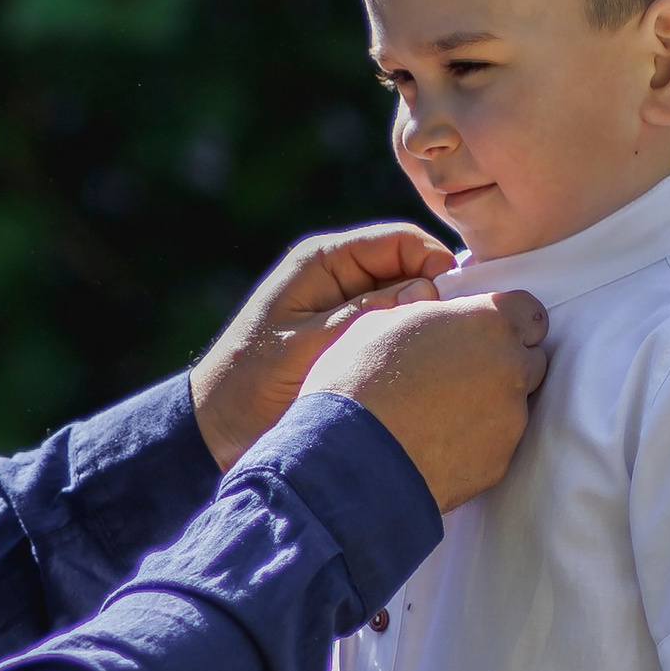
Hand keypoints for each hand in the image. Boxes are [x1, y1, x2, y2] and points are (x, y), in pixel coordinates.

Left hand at [190, 224, 455, 469]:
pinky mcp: (351, 340)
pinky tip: (422, 368)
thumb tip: (427, 292)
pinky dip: (410, 345)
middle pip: (412, 270)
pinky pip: (393, 331)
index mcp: (322, 262)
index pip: (400, 241)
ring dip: (424, 324)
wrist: (214, 429)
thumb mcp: (305, 347)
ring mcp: (348, 309)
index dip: (435, 263)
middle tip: (453, 335)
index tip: (455, 300)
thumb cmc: (246, 385)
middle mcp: (339, 277)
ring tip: (440, 354)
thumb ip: (363, 316)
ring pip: (408, 303)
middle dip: (436, 296)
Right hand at [309, 291, 546, 511]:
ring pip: (514, 405)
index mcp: (489, 322)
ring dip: (489, 404)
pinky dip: (475, 442)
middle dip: (503, 363)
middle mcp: (512, 368)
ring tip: (440, 415)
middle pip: (529, 360)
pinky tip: (437, 443)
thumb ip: (426, 311)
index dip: (505, 321)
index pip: (528, 312)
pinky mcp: (499, 463)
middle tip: (457, 374)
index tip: (481, 332)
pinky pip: (496, 445)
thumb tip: (433, 307)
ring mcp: (511, 419)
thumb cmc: (358, 380)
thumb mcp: (381, 322)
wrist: (352, 458)